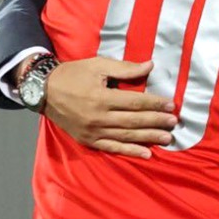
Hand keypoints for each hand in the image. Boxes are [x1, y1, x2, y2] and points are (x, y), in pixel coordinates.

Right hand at [42, 58, 176, 158]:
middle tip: (174, 123)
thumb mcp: (98, 65)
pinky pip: (112, 147)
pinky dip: (130, 151)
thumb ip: (125, 69)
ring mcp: (93, 131)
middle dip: (156, 122)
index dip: (155, 104)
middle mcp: (98, 117)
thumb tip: (150, 66)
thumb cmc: (74, 74)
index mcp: (102, 97)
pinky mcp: (88, 140)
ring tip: (166, 138)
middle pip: (134, 121)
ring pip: (126, 136)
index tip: (171, 105)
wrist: (43, 90)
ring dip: (148, 138)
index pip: (135, 102)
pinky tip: (146, 154)